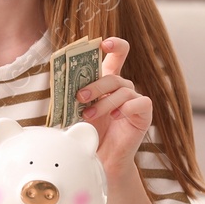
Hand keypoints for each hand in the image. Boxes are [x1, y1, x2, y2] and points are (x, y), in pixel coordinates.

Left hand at [75, 36, 151, 175]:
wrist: (103, 160)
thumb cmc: (92, 134)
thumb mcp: (79, 111)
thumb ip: (76, 95)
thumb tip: (61, 83)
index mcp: (109, 82)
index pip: (117, 55)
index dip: (114, 45)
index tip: (104, 43)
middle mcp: (123, 88)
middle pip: (113, 76)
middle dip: (95, 85)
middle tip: (80, 96)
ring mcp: (135, 100)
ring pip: (122, 90)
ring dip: (103, 102)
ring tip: (88, 115)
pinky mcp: (144, 113)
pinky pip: (139, 103)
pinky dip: (125, 108)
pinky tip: (115, 117)